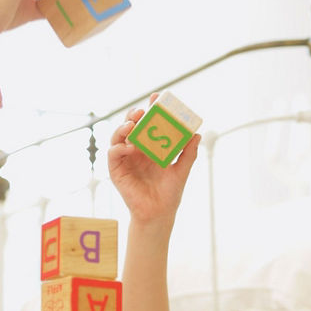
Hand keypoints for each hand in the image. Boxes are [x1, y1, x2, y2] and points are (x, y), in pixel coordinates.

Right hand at [108, 96, 200, 227]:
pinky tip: (129, 147)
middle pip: (132, 125)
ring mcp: (125, 158)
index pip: (149, 122)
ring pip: (119, 136)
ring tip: (132, 125)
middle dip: (135, 115)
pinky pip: (113, 154)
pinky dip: (119, 148)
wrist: (159, 214)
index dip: (151, 109)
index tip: (156, 97)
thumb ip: (188, 153)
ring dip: (124, 128)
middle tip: (142, 111)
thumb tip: (197, 134)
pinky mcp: (116, 170)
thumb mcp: (182, 170)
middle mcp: (136, 149)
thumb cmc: (170, 193)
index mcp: (151, 146)